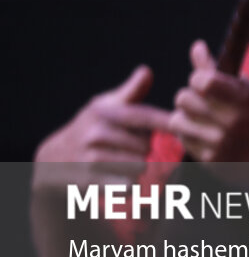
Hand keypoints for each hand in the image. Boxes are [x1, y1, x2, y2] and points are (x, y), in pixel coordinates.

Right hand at [32, 65, 169, 193]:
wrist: (54, 157)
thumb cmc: (92, 126)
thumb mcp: (106, 105)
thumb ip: (131, 91)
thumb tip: (146, 71)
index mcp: (105, 112)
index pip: (144, 116)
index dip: (168, 122)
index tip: (186, 125)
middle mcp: (96, 133)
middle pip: (146, 145)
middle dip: (153, 149)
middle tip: (147, 150)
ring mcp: (91, 157)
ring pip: (139, 165)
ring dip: (144, 167)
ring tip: (137, 163)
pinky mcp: (89, 180)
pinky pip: (125, 184)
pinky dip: (132, 183)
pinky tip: (127, 178)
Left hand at [169, 40, 248, 165]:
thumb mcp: (244, 88)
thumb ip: (215, 69)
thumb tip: (196, 46)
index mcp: (242, 98)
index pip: (201, 80)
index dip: (197, 78)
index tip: (205, 83)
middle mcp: (231, 121)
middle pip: (183, 98)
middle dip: (190, 98)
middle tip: (202, 102)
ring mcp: (220, 142)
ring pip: (177, 120)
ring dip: (186, 117)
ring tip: (202, 119)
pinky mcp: (210, 160)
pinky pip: (182, 140)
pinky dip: (189, 135)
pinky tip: (205, 135)